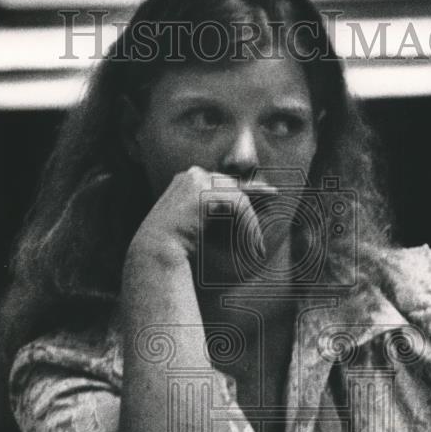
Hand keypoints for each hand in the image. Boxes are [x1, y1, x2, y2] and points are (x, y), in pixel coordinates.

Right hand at [129, 166, 277, 266]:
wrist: (155, 256)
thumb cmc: (175, 251)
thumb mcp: (200, 230)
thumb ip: (219, 218)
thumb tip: (244, 214)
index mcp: (185, 183)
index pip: (222, 183)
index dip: (246, 191)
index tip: (266, 194)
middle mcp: (191, 175)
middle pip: (233, 186)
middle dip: (255, 195)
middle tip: (276, 197)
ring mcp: (196, 179)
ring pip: (238, 198)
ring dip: (249, 225)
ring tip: (257, 248)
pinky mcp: (203, 188)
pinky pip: (238, 205)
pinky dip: (248, 227)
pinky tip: (253, 247)